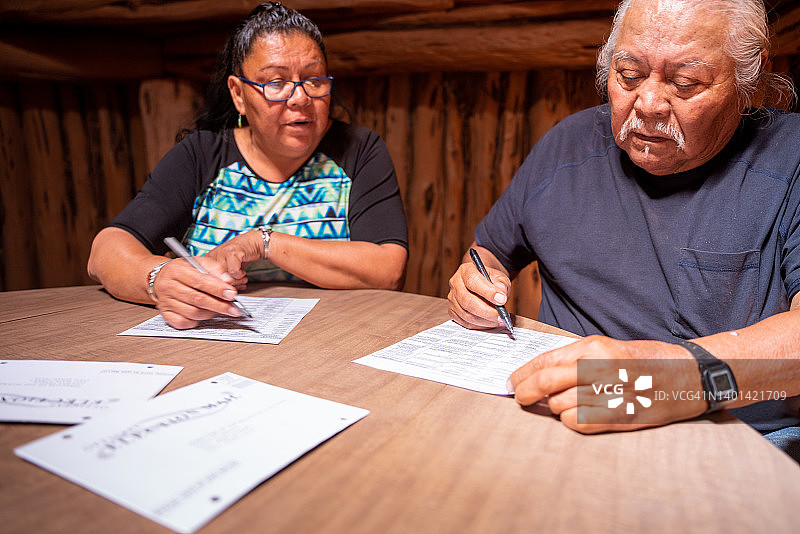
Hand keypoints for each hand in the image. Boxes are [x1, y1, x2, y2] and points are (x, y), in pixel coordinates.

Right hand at [152, 256, 242, 328]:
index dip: (218, 289)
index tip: (232, 294)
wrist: (160, 277)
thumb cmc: (183, 270)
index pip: (200, 281)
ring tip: (220, 309)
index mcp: (177, 270)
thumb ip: (215, 269)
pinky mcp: (165, 313)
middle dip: (219, 306)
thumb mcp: (198, 262)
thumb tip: (228, 282)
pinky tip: (203, 315)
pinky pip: (183, 322)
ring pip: (193, 313)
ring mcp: (165, 301)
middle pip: (197, 299)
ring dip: (210, 313)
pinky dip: (196, 321)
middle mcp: (168, 286)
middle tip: (234, 310)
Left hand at [205, 230, 264, 290]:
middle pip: (216, 278)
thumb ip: (221, 277)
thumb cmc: (240, 256)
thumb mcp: (227, 267)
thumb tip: (218, 292)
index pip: (208, 278)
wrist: (253, 243)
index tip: (228, 288)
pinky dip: (240, 274)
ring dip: (236, 280)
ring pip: (225, 276)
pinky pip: (234, 271)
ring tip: (241, 278)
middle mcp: (212, 255)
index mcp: (208, 259)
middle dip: (229, 285)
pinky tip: (242, 271)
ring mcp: (222, 253)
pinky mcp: (232, 253)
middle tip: (237, 284)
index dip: (219, 286)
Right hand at [448, 260, 511, 329]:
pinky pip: (465, 323)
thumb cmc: (490, 280)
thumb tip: (501, 292)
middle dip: (486, 311)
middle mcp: (455, 284)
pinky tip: (491, 323)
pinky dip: (480, 325)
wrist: (482, 284)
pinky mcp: (453, 312)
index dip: (488, 292)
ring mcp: (452, 299)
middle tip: (501, 316)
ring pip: (466, 314)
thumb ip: (502, 283)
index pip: (473, 281)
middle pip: (467, 301)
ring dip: (485, 321)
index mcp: (465, 271)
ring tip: (500, 320)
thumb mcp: (499, 276)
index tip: (502, 300)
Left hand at [508, 336, 706, 432]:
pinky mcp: (619, 417)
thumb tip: (538, 373)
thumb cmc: (645, 361)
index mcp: (593, 348)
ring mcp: (609, 394)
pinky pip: (577, 423)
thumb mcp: (607, 348)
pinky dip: (571, 421)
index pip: (544, 361)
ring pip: (559, 405)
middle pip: (545, 383)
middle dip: (525, 392)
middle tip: (520, 398)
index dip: (522, 374)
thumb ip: (574, 358)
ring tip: (565, 402)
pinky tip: (579, 414)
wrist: (688, 375)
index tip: (512, 382)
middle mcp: (599, 368)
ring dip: (554, 407)